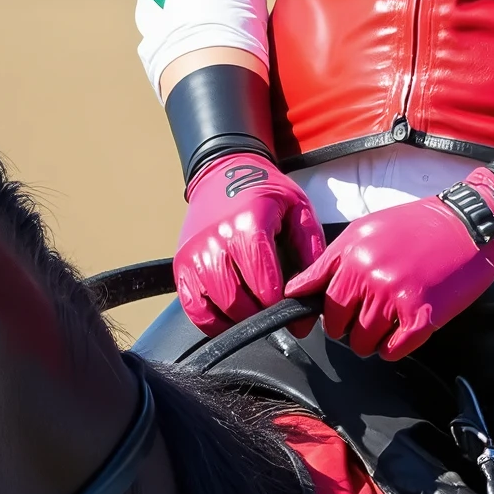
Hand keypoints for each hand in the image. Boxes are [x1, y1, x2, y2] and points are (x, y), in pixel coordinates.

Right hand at [173, 155, 322, 333]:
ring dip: (238, 319)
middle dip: (260, 316)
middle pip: (238, 301)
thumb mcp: (298, 208)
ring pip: (215, 307)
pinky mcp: (181, 265)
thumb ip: (310, 247)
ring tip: (255, 314)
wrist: (223, 172)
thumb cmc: (263, 190)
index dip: (281, 306)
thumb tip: (313, 289)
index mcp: (248, 225)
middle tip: (275, 315)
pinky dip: (211, 321)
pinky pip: (192, 307)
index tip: (294, 312)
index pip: (264, 283)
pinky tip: (229, 317)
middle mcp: (216, 241)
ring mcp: (194, 254)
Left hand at [284, 173, 493, 359]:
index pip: (317, 299)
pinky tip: (403, 333)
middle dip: (347, 328)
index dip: (316, 315)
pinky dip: (393, 349)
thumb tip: (298, 292)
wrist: (469, 224)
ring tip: (387, 324)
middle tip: (366, 317)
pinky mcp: (422, 316)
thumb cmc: (416, 227)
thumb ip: (330, 261)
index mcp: (352, 255)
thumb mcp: (364, 231)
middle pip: (337, 327)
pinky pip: (393, 351)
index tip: (319, 324)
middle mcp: (369, 276)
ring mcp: (396, 297)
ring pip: (363, 343)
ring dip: (372, 341)